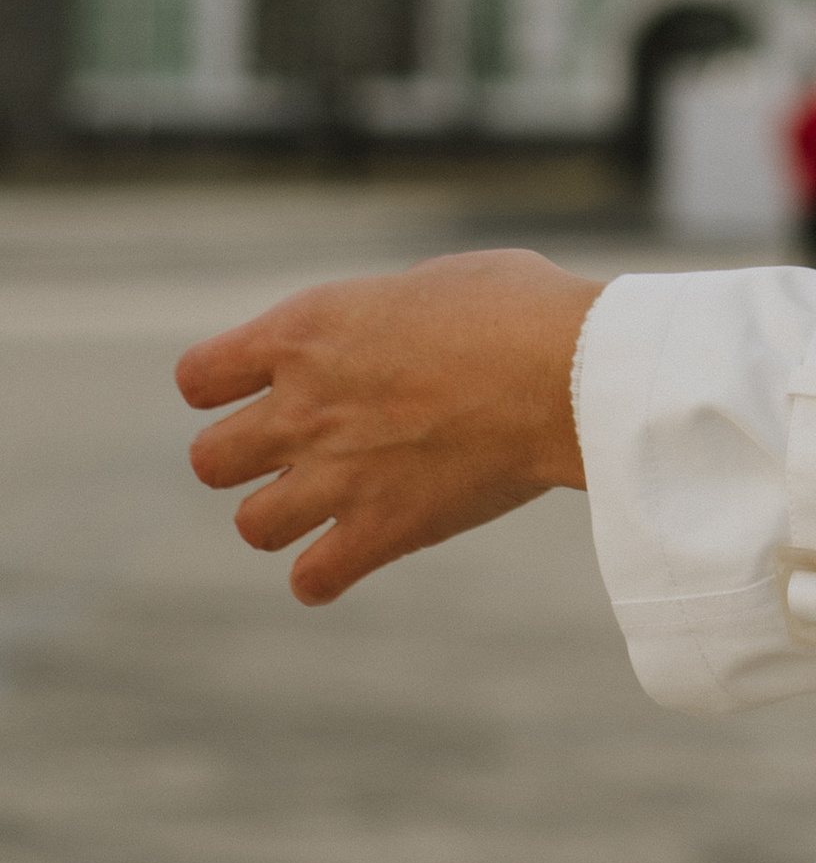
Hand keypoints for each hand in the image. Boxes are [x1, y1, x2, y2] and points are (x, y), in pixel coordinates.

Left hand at [176, 247, 601, 607]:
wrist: (570, 373)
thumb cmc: (523, 309)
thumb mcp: (435, 282)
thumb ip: (385, 314)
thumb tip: (390, 334)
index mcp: (307, 330)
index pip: (198, 377)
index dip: (224, 387)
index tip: (264, 388)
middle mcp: (304, 405)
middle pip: (208, 461)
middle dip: (245, 459)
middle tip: (302, 450)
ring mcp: (336, 474)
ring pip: (252, 525)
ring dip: (287, 516)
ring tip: (335, 501)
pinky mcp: (380, 531)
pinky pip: (311, 580)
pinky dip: (327, 573)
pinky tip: (360, 549)